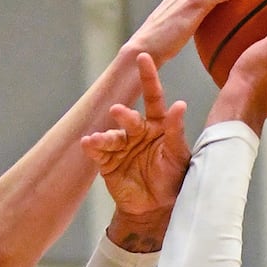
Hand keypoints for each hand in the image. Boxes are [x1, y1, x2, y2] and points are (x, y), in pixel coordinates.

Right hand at [82, 53, 190, 251]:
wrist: (156, 209)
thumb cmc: (174, 179)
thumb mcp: (179, 156)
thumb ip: (176, 132)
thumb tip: (179, 105)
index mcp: (158, 124)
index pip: (154, 96)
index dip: (148, 77)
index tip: (142, 57)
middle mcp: (137, 131)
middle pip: (128, 117)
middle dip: (122, 114)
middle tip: (117, 112)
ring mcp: (121, 146)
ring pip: (110, 136)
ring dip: (103, 136)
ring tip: (98, 139)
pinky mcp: (107, 162)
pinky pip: (98, 153)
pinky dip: (92, 147)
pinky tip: (87, 144)